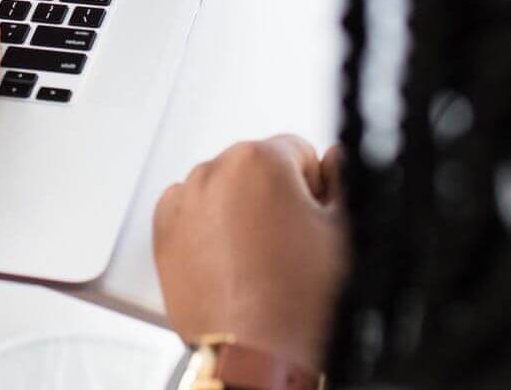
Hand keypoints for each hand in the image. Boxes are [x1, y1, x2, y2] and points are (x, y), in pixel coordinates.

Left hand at [153, 137, 348, 373]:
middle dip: (275, 198)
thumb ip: (345, 178)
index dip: (315, 188)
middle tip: (290, 247)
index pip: (298, 151)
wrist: (257, 359)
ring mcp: (184, 203)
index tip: (314, 219)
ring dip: (241, 213)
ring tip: (261, 262)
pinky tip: (232, 263)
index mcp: (259, 160)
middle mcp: (213, 172)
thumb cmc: (300, 303)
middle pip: (257, 168)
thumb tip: (335, 158)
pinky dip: (209, 230)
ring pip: (224, 190)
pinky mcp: (164, 233)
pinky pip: (192, 214)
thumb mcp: (346, 232)